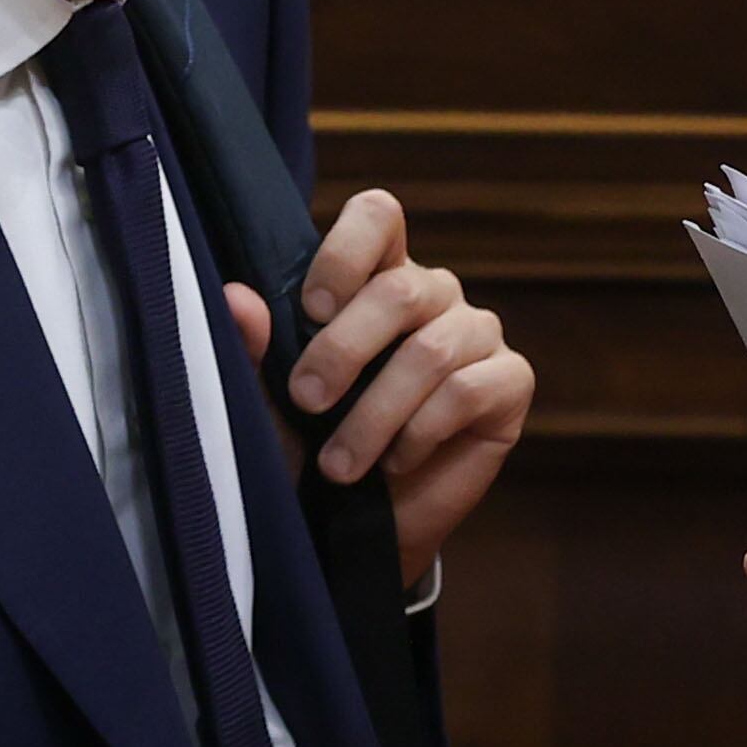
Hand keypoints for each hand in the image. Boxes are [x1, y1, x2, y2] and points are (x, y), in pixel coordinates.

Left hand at [217, 187, 529, 588]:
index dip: (347, 251)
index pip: (380, 218)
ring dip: (375, 414)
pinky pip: (468, 390)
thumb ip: (253, 351)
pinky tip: (394, 462)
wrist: (354, 528)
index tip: (311, 309)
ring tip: (339, 465)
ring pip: (432, 349)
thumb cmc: (309, 448)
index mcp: (376, 277)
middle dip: (344, 349)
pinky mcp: (510, 382)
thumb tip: (236, 298)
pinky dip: (420, 433)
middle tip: (306, 401)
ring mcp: (477, 334)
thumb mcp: (270, 403)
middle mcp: (433, 295)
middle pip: (401, 289)